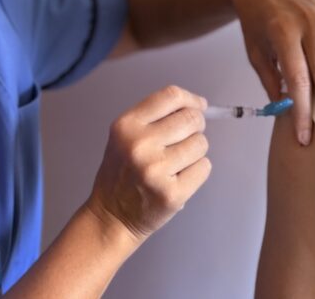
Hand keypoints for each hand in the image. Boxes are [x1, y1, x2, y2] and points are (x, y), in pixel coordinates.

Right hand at [85, 85, 210, 245]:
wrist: (110, 217)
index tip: (199, 106)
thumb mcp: (126, 136)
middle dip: (195, 127)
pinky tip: (179, 178)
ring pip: (201, 144)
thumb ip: (157, 117)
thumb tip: (200, 105)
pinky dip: (197, 171)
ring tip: (176, 163)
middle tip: (183, 141)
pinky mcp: (172, 194)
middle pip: (191, 119)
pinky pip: (204, 167)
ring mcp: (155, 170)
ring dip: (195, 152)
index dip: (191, 99)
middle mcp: (139, 145)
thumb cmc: (122, 172)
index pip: (171, 96)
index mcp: (127, 125)